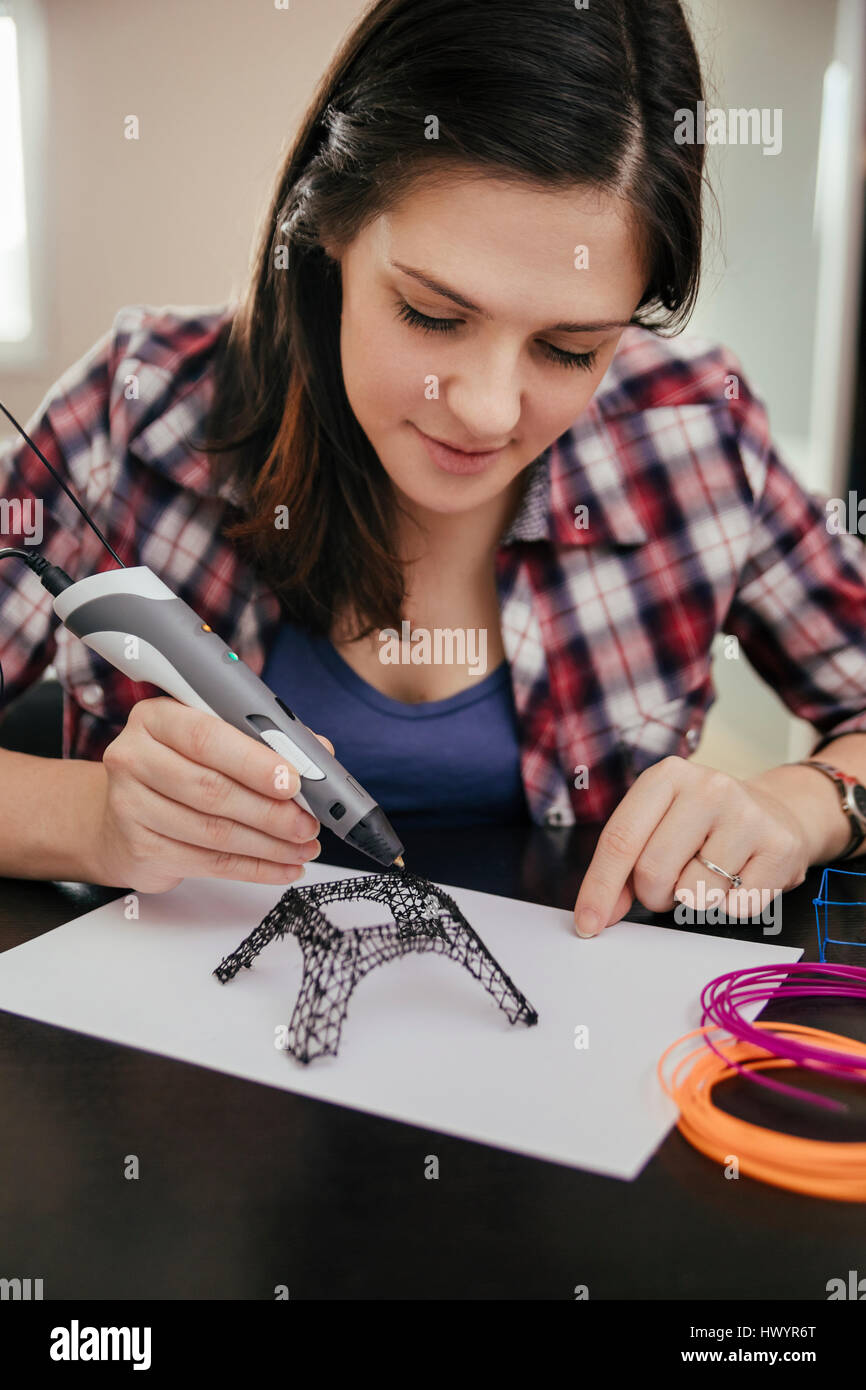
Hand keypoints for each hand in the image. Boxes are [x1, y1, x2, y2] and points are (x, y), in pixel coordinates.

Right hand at [91, 697, 333, 892]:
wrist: (122, 817)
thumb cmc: (180, 768)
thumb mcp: (215, 742)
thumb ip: (262, 741)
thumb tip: (318, 753)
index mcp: (156, 718)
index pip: (206, 737)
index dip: (253, 761)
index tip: (293, 781)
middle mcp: (134, 757)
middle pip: (211, 788)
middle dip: (270, 810)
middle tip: (308, 823)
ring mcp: (130, 805)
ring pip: (213, 831)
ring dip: (268, 844)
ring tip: (303, 848)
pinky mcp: (140, 848)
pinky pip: (208, 862)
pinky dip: (253, 868)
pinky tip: (282, 867)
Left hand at [572, 757, 809, 936]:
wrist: (775, 813)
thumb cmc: (703, 825)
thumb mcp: (659, 824)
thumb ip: (623, 864)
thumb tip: (596, 914)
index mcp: (667, 776)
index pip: (620, 839)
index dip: (599, 888)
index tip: (587, 924)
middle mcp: (709, 787)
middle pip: (653, 871)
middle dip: (653, 896)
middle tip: (669, 888)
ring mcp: (748, 815)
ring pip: (694, 895)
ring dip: (693, 902)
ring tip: (708, 874)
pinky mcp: (780, 847)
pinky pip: (737, 907)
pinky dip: (731, 906)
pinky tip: (741, 878)